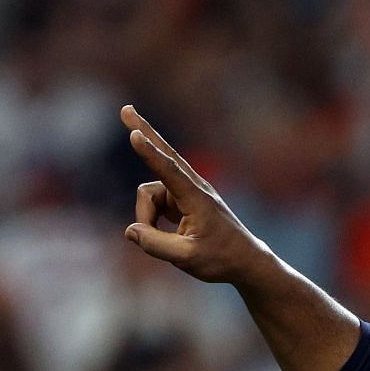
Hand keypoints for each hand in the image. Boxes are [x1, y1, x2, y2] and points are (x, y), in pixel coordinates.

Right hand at [120, 105, 273, 284]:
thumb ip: (156, 245)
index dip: (149, 154)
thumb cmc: (220, 259)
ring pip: (148, 195)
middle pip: (163, 153)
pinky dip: (151, 220)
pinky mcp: (180, 200)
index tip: (135, 135)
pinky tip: (168, 234)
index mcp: (197, 198)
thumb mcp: (187, 258)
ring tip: (165, 242)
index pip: (169, 171)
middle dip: (143, 132)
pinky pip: (153, 203)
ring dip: (147, 218)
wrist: (244, 261)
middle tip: (125, 109)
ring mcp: (185, 192)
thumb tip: (130, 231)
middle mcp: (192, 188)